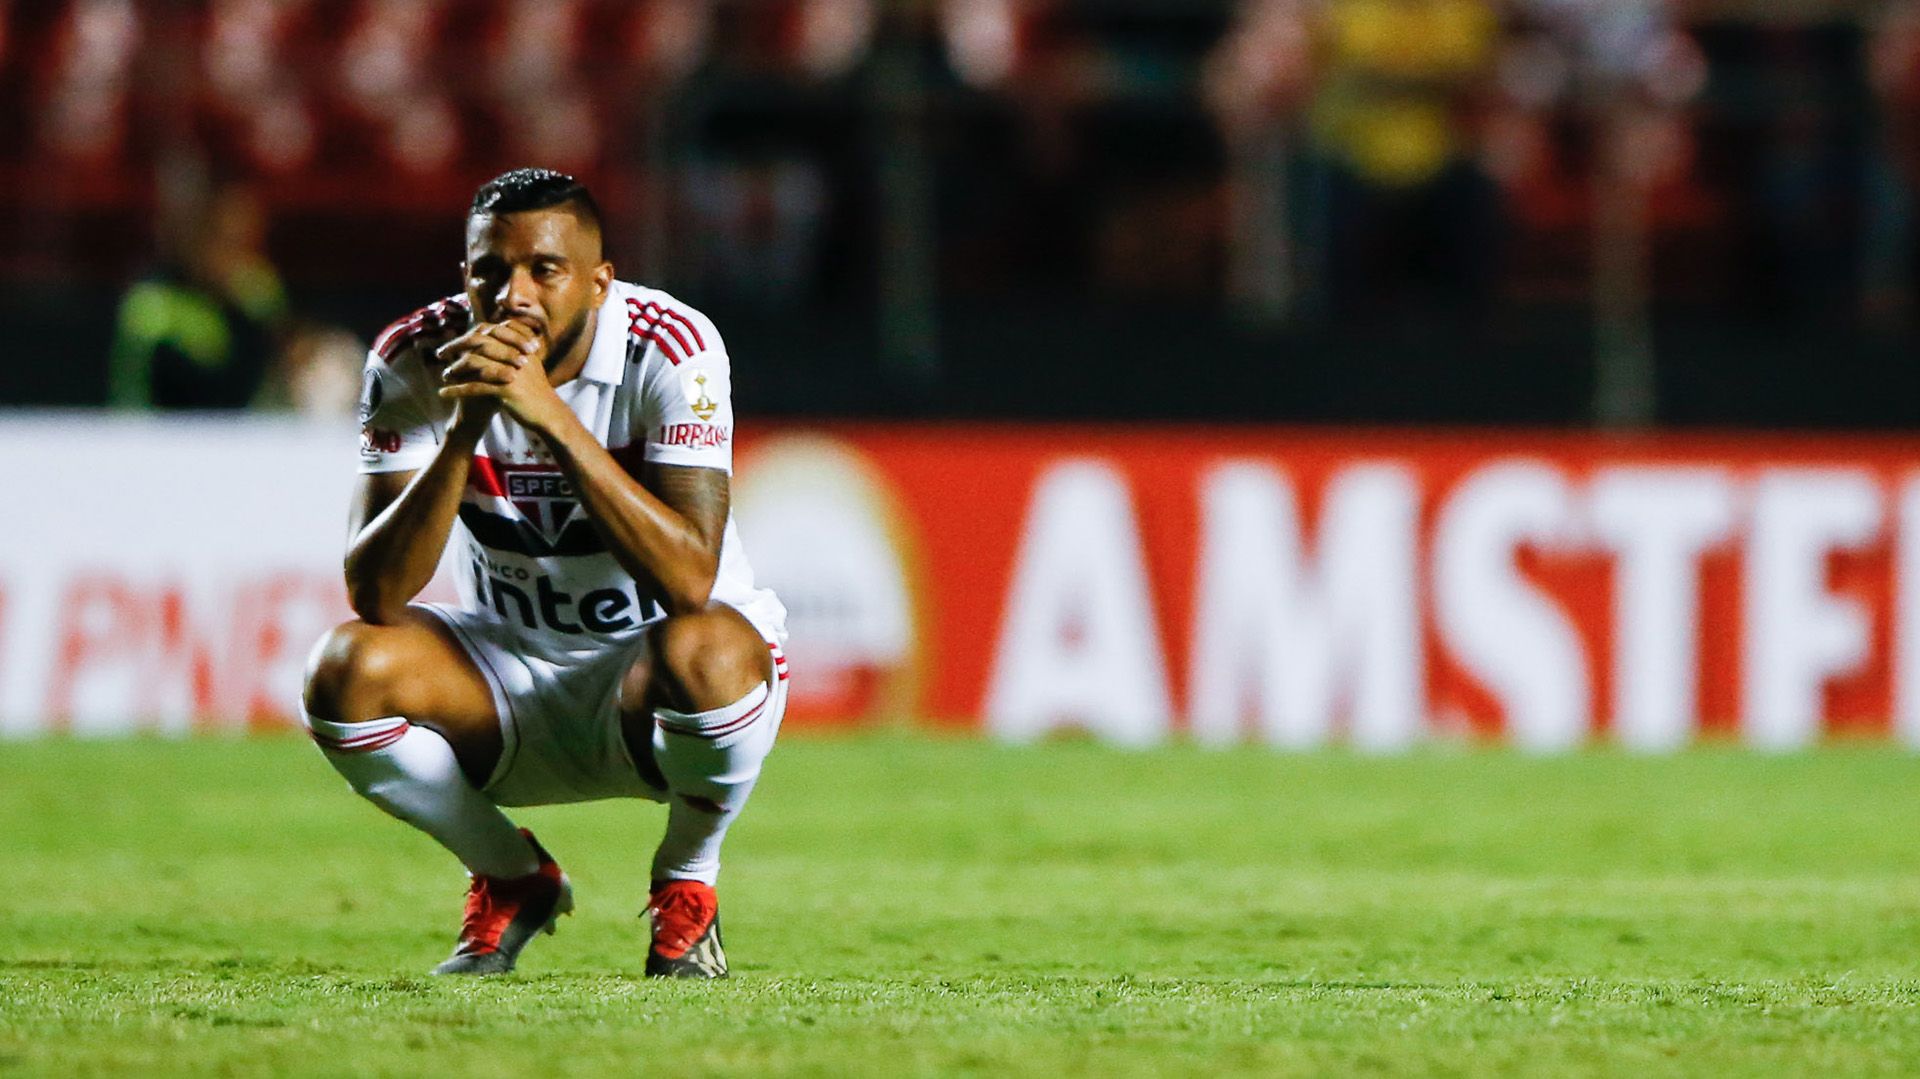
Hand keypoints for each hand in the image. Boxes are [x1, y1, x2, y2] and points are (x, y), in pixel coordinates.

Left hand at [435, 321, 568, 433]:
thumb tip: (490, 339)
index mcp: (521, 345)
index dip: (470, 334)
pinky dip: (457, 389)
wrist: (549, 413)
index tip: (456, 341)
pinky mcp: (507, 389)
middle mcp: (517, 354)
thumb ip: (512, 351)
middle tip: (441, 353)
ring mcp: (512, 370)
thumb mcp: (528, 364)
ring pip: (476, 363)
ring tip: (444, 375)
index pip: (490, 331)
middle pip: (480, 342)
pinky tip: (444, 393)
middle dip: (457, 345)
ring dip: (455, 368)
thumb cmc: (536, 391)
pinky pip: (475, 387)